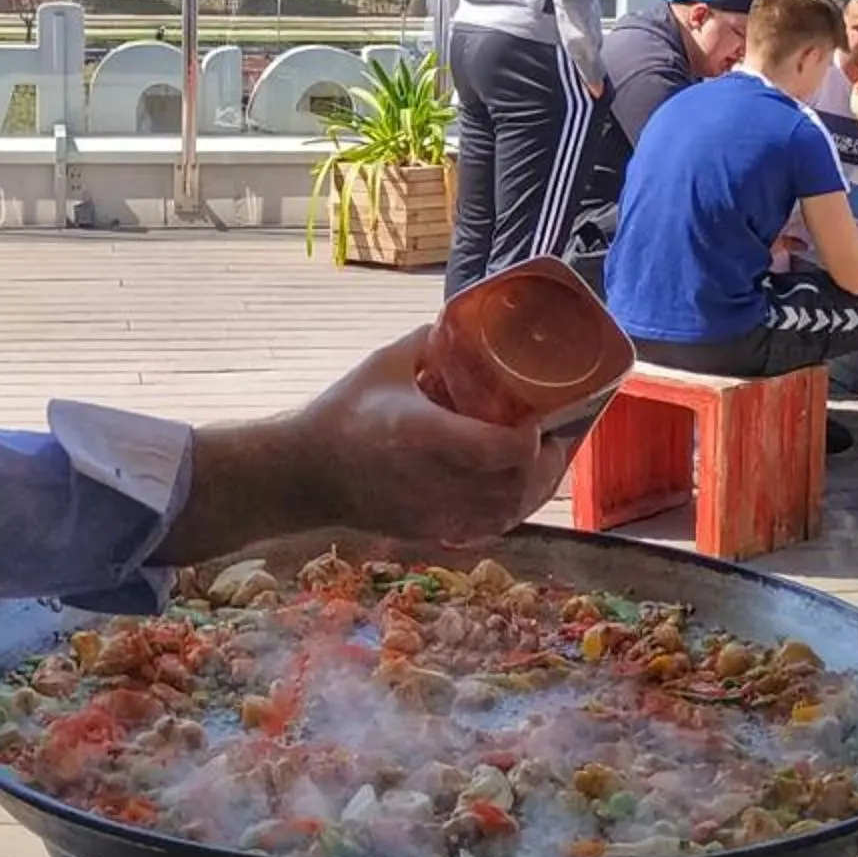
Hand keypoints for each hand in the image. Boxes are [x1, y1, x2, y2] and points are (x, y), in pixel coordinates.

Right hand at [291, 329, 571, 545]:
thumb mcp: (383, 364)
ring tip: (540, 465)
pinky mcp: (429, 529)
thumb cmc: (342, 412)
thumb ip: (429, 342)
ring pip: (507, 514)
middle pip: (515, 486)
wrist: (305, 472)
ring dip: (532, 492)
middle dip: (544, 466)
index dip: (533, 439)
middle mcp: (435, 478)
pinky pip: (485, 529)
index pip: (503, 449)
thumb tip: (468, 326)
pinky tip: (512, 493)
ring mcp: (433, 510)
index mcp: (425, 433)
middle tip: (552, 440)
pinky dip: (508, 513)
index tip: (538, 417)